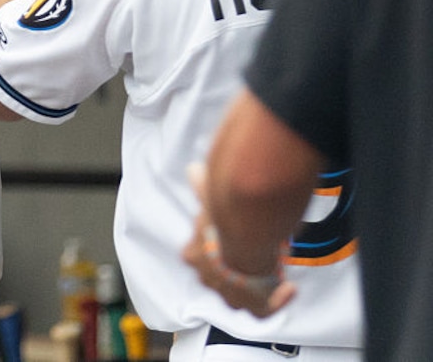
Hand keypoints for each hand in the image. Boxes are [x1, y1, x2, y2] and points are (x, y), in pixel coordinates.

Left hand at [182, 164, 296, 316]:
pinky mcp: (252, 305)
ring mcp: (228, 293)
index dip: (218, 250)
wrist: (246, 229)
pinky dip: (277, 300)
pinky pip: (264, 311)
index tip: (233, 240)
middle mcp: (207, 277)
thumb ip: (202, 184)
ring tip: (274, 274)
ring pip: (242, 298)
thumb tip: (194, 170)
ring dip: (257, 288)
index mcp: (192, 254)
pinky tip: (289, 287)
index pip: (200, 258)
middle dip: (236, 271)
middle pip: (220, 280)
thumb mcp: (210, 194)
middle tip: (254, 258)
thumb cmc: (226, 208)